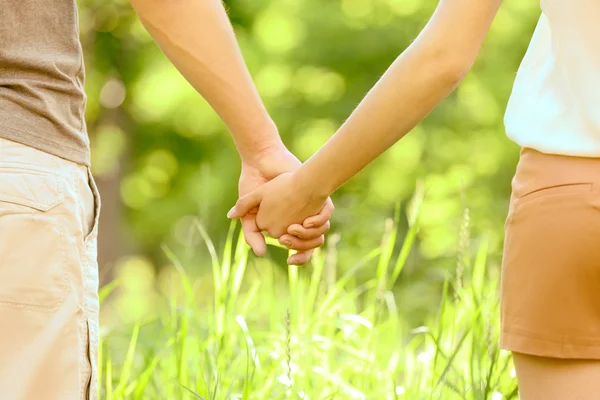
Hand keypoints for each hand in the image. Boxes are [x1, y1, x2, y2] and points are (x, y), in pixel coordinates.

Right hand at [238, 143, 332, 264]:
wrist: (264, 161)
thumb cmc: (254, 183)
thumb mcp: (250, 210)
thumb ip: (251, 232)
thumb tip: (259, 253)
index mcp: (284, 225)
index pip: (298, 249)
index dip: (298, 258)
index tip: (291, 261)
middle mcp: (299, 219)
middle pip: (311, 245)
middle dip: (303, 249)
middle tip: (289, 244)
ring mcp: (309, 209)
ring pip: (320, 234)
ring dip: (310, 238)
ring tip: (294, 230)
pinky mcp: (317, 197)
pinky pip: (325, 216)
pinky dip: (319, 221)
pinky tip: (307, 222)